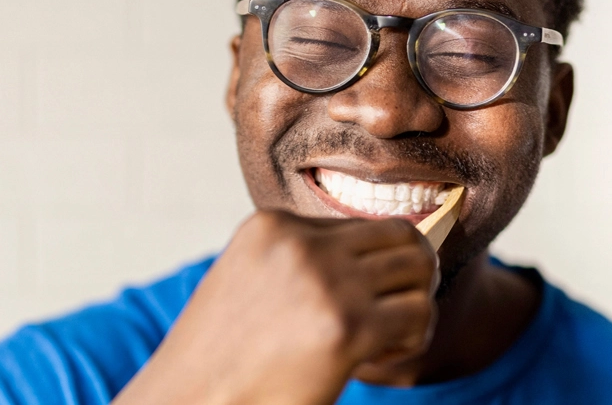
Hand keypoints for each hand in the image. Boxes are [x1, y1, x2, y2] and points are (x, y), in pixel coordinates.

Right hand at [113, 210, 438, 404]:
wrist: (192, 400)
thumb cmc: (223, 357)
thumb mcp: (248, 280)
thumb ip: (297, 260)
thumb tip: (376, 256)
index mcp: (271, 226)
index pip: (360, 225)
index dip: (372, 266)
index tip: (358, 303)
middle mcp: (300, 243)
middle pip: (401, 234)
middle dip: (411, 273)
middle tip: (396, 312)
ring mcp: (326, 281)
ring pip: (420, 268)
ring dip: (414, 304)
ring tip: (385, 338)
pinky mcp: (348, 326)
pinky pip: (419, 315)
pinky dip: (411, 340)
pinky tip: (375, 361)